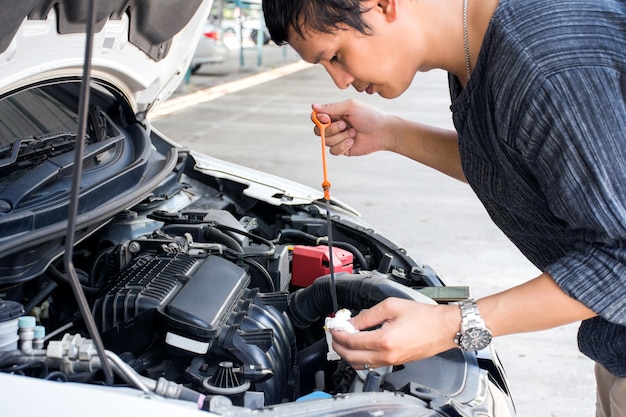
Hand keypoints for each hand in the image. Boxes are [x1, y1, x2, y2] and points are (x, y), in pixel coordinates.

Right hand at [311, 100, 392, 156]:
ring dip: (340, 137)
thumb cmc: (369, 116)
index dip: (318, 119)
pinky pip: (333, 151)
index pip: (317, 117)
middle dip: (331, 129)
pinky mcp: (342, 149)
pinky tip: (352, 142)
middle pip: (318, 131)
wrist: (382, 132)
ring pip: (326, 141)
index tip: (326, 118)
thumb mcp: (350, 107)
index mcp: (335, 114)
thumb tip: (313, 106)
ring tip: (353, 132)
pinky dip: (342, 146)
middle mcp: (334, 126)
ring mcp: (338, 138)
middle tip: (344, 125)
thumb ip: (332, 108)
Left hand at [330, 298, 458, 368]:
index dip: (338, 333)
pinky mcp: (396, 362)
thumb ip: (367, 315)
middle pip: (351, 357)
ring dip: (347, 353)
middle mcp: (387, 355)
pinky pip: (371, 364)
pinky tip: (358, 345)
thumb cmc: (425, 316)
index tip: (333, 326)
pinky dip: (360, 356)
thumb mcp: (391, 306)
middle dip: (338, 345)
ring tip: (343, 339)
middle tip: (334, 334)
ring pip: (360, 364)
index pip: (351, 340)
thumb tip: (351, 321)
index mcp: (384, 340)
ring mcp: (391, 362)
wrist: (445, 328)